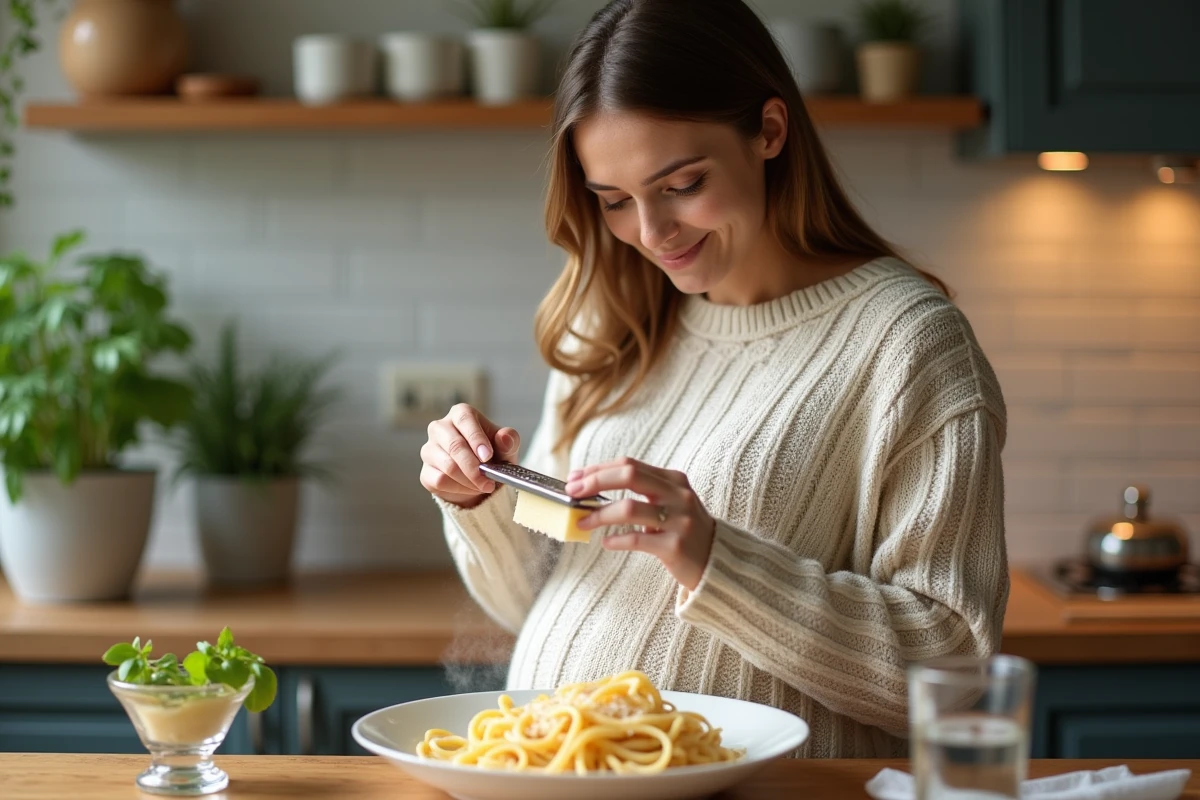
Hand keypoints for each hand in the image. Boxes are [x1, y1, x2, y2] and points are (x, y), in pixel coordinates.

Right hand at [420, 404, 520, 508]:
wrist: (480, 479)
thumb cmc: (492, 455)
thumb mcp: (507, 447)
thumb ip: (508, 440)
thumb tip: (505, 437)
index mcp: (461, 414)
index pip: (465, 419)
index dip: (476, 438)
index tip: (487, 456)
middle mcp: (440, 428)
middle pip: (454, 445)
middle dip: (473, 467)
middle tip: (488, 481)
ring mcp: (429, 450)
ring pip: (447, 466)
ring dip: (470, 480)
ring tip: (484, 485)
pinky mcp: (426, 472)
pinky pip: (440, 481)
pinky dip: (460, 489)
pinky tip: (471, 488)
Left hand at [565, 457, 715, 590]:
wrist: (717, 562)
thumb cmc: (683, 530)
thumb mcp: (669, 503)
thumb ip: (640, 491)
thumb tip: (591, 486)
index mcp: (674, 480)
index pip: (629, 465)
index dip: (598, 469)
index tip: (575, 478)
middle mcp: (678, 495)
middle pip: (628, 476)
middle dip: (595, 481)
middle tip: (572, 492)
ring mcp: (679, 521)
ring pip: (629, 508)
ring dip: (599, 514)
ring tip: (582, 521)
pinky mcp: (675, 547)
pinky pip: (637, 539)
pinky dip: (616, 539)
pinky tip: (606, 542)